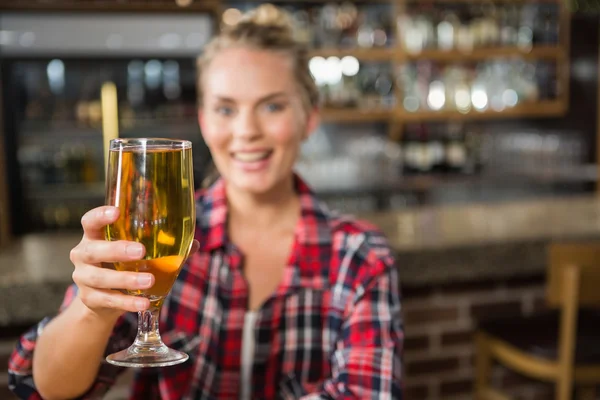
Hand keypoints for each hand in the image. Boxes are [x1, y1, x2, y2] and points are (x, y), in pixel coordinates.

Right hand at [70, 206, 198, 319]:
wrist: (102, 300)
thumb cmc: (123, 265)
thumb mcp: (136, 253)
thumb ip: (163, 247)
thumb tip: (195, 244)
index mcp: (94, 236)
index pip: (89, 221)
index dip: (100, 216)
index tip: (116, 212)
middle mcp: (84, 254)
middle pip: (94, 250)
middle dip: (117, 250)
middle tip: (141, 251)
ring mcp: (84, 278)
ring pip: (101, 278)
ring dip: (126, 279)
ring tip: (149, 281)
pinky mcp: (89, 299)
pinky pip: (109, 300)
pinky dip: (127, 302)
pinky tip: (143, 302)